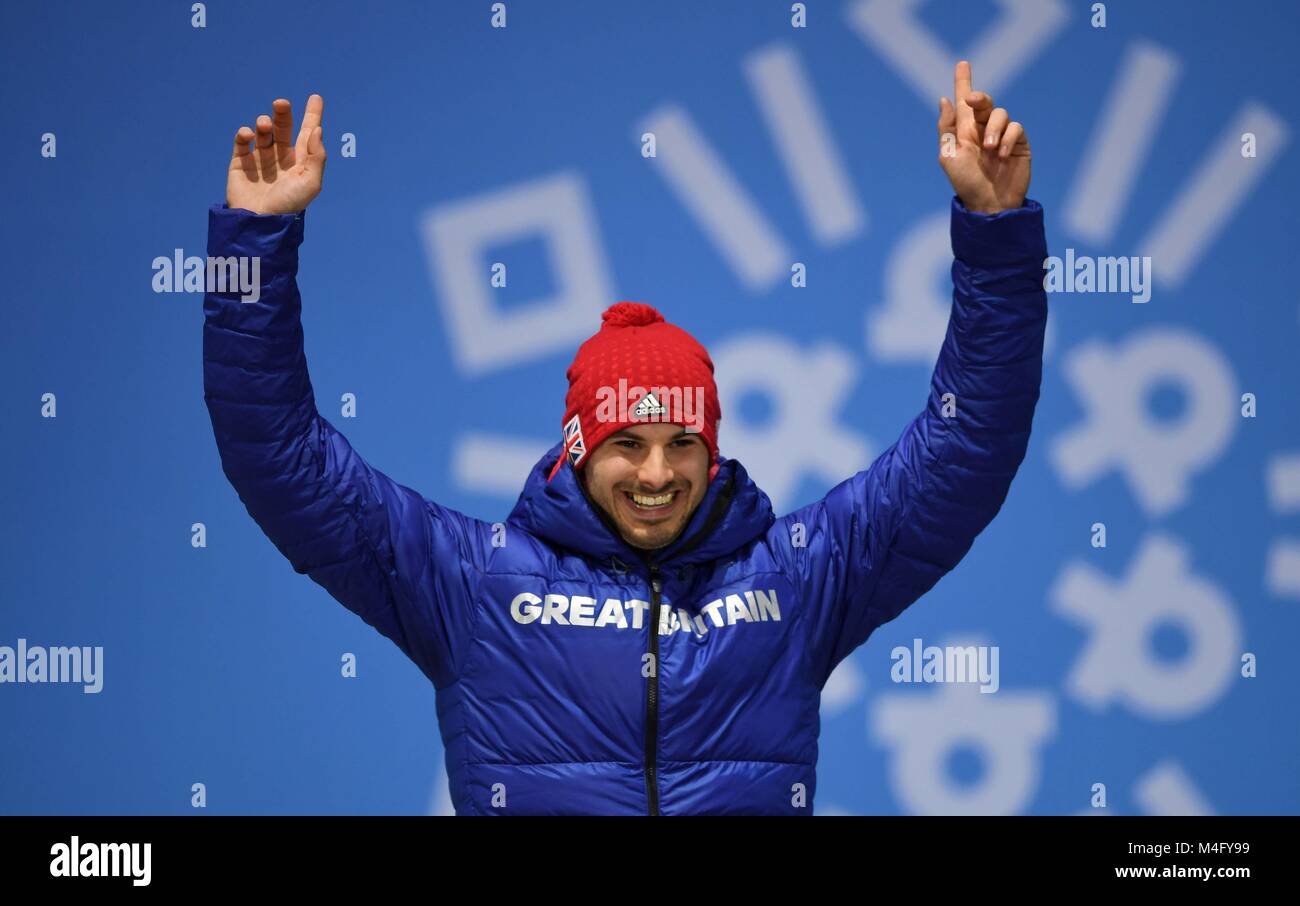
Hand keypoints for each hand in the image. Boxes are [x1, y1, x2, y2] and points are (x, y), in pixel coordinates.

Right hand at [226, 95, 326, 214]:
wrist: (260, 221)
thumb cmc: (289, 205)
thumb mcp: (311, 183)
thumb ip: (317, 156)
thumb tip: (317, 130)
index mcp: (300, 161)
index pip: (307, 134)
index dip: (312, 115)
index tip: (316, 97)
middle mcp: (281, 158)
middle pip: (283, 128)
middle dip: (283, 114)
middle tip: (281, 103)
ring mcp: (260, 159)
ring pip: (263, 132)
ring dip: (264, 124)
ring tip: (264, 125)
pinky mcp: (241, 162)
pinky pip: (242, 141)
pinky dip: (245, 134)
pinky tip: (249, 134)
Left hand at [937, 62, 1029, 213]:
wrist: (989, 204)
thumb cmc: (966, 183)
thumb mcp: (949, 156)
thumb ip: (947, 128)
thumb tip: (945, 99)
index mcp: (964, 131)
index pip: (963, 103)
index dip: (963, 82)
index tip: (962, 63)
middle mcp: (983, 130)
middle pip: (984, 102)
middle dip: (979, 98)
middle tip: (973, 100)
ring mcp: (1002, 136)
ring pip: (1001, 114)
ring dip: (994, 129)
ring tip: (989, 149)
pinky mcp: (1019, 143)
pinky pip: (1016, 128)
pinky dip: (1008, 137)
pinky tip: (1001, 154)